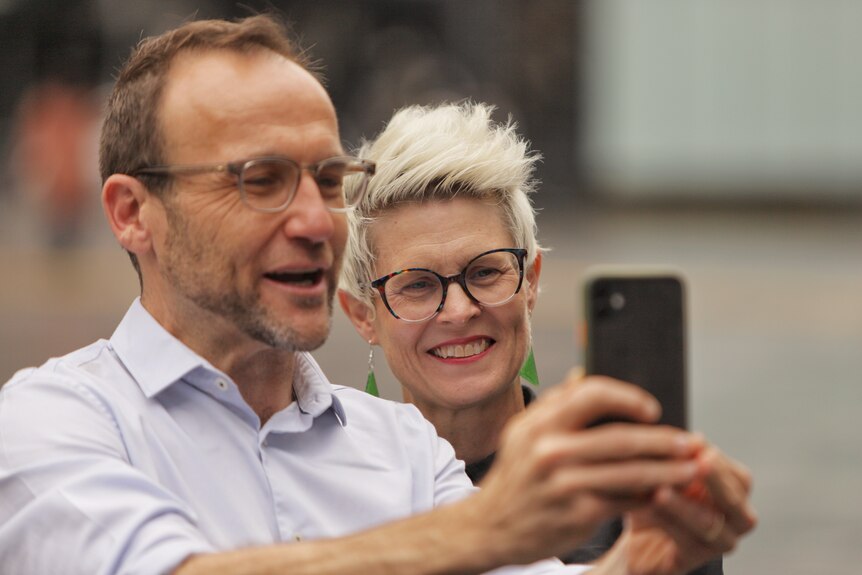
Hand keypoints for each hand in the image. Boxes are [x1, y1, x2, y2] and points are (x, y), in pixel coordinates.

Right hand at [470, 376, 705, 564]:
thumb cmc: (515, 476)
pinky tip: (665, 494)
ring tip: (692, 469)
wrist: (490, 526)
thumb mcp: (522, 432)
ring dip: (668, 471)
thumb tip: (582, 373)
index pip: (592, 395)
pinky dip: (648, 498)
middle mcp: (550, 451)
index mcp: (539, 423)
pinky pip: (624, 502)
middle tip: (691, 441)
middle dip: (663, 440)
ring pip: (630, 473)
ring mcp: (564, 485)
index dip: (628, 398)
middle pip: (620, 438)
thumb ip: (555, 403)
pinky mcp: (577, 515)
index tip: (651, 409)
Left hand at [619, 444, 756, 574]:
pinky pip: (685, 541)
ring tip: (662, 491)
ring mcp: (719, 544)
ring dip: (684, 504)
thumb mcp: (665, 472)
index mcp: (734, 496)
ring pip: (708, 523)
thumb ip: (680, 457)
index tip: (697, 442)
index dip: (719, 461)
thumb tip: (695, 439)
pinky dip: (667, 521)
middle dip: (715, 480)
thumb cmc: (656, 500)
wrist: (636, 539)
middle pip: (733, 501)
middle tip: (698, 461)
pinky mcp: (694, 561)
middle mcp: (734, 522)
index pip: (739, 477)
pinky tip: (650, 507)